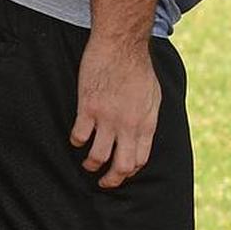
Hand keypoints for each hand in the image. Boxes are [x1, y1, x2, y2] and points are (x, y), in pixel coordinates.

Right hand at [70, 35, 160, 189]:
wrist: (121, 47)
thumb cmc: (139, 69)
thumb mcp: (153, 97)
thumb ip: (148, 119)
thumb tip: (143, 136)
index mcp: (146, 123)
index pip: (140, 159)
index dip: (130, 170)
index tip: (122, 171)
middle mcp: (128, 125)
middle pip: (121, 165)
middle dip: (112, 180)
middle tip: (104, 182)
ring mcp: (108, 118)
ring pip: (97, 156)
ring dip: (91, 164)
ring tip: (88, 163)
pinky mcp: (88, 108)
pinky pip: (79, 136)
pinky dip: (77, 141)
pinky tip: (77, 139)